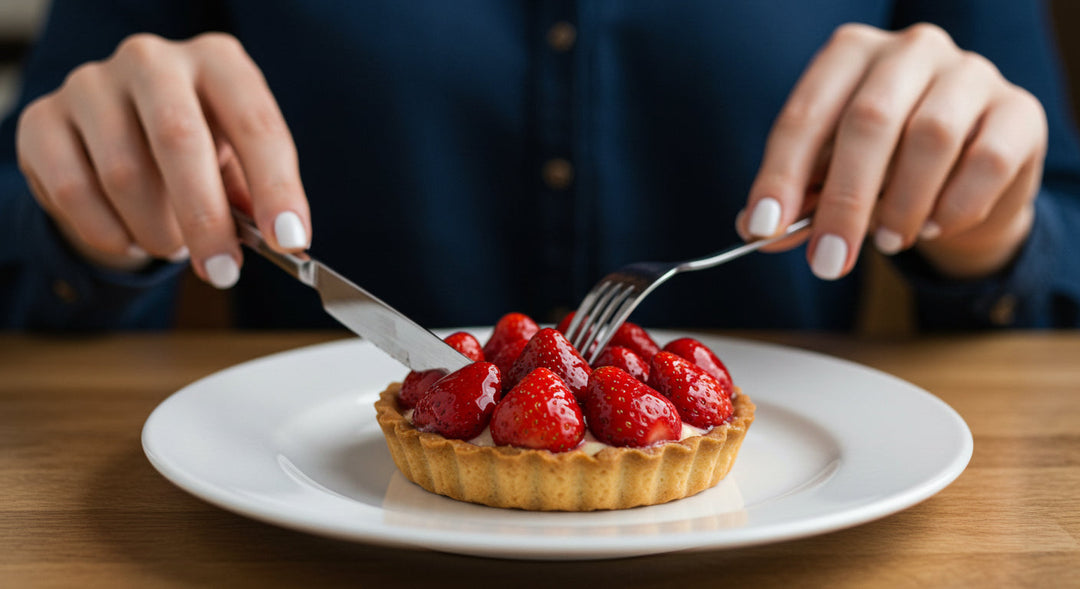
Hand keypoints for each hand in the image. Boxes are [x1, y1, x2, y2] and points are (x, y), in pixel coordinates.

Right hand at [15, 33, 309, 287]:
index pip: (254, 122)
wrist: (117, 136)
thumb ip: (255, 194)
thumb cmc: (197, 150)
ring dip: (157, 230)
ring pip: (125, 175)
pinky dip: (109, 233)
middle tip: (224, 270)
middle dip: (207, 217)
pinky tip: (129, 238)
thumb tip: (283, 237)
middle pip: (180, 140)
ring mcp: (91, 84)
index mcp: (217, 61)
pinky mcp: (43, 120)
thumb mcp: (235, 162)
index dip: (276, 185)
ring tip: (172, 244)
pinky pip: (75, 192)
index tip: (289, 237)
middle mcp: (153, 60)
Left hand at [738, 23, 1046, 279]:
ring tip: (889, 241)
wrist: (971, 173)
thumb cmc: (887, 165)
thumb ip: (799, 200)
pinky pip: (986, 161)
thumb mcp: (833, 177)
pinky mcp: (1019, 110)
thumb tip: (759, 231)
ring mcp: (970, 73)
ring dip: (902, 205)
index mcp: (850, 55)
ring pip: (931, 137)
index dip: (781, 174)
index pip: (806, 114)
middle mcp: (909, 50)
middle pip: (869, 120)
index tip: (764, 226)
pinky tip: (934, 225)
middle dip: (843, 201)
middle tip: (828, 260)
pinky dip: (954, 206)